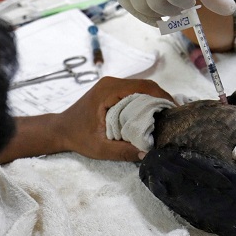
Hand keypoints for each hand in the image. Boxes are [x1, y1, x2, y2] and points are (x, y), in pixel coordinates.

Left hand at [55, 77, 173, 160]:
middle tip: (174, 115)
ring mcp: (111, 84)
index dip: (162, 97)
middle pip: (146, 84)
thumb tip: (147, 153)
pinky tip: (152, 112)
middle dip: (162, 98)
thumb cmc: (78, 137)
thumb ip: (123, 151)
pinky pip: (135, 90)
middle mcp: (111, 82)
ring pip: (142, 86)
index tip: (174, 111)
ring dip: (155, 98)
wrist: (60, 129)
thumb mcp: (100, 148)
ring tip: (166, 114)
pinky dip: (146, 99)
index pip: (144, 87)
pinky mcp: (112, 89)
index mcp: (109, 91)